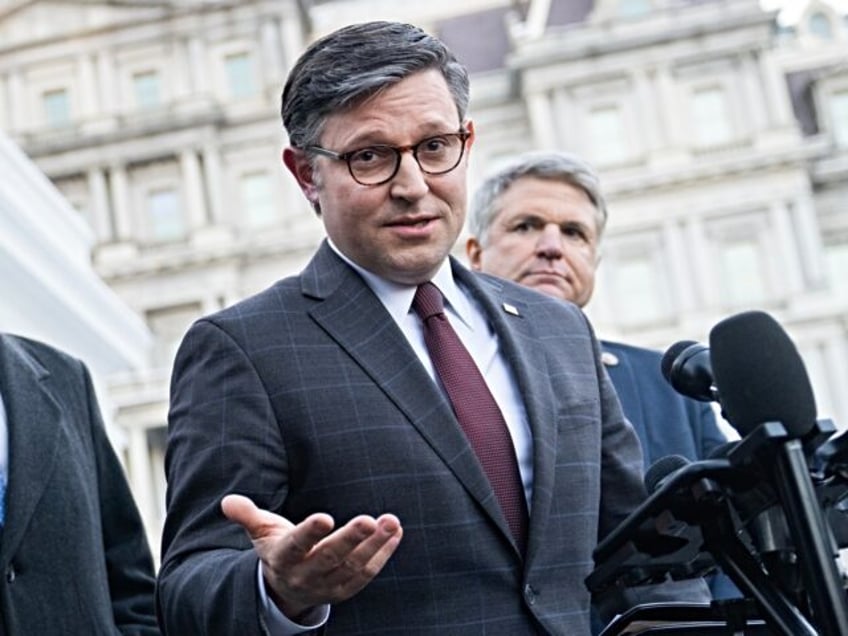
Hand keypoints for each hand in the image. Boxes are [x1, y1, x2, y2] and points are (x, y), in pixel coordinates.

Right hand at [221, 494, 402, 618]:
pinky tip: (395, 532)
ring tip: (390, 521)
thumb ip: (247, 515)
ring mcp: (328, 585)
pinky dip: (383, 553)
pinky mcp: (346, 589)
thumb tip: (227, 501)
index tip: (324, 517)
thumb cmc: (278, 548)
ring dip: (375, 545)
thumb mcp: (261, 532)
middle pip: (330, 557)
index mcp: (284, 557)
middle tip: (369, 520)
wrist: (287, 588)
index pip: (296, 545)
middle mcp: (306, 574)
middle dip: (350, 538)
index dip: (310, 533)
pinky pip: (367, 574)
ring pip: (353, 567)